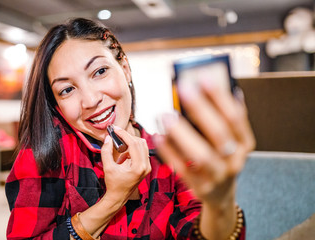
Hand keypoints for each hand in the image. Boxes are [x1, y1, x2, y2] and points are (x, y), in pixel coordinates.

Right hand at [101, 126, 150, 202]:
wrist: (118, 197)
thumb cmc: (113, 184)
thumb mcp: (107, 167)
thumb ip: (106, 151)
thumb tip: (108, 138)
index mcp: (138, 167)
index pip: (134, 144)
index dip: (124, 134)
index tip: (116, 129)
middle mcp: (146, 166)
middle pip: (140, 142)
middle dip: (128, 137)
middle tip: (117, 135)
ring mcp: (147, 166)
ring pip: (142, 145)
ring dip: (130, 143)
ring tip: (119, 149)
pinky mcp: (146, 166)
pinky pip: (142, 151)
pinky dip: (132, 149)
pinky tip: (123, 157)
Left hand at [154, 79, 254, 206]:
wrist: (220, 193)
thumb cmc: (219, 156)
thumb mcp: (227, 140)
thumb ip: (218, 117)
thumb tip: (205, 86)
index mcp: (244, 143)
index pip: (235, 118)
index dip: (220, 98)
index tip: (203, 77)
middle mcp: (235, 160)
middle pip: (219, 134)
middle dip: (201, 109)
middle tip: (182, 89)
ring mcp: (218, 176)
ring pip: (202, 155)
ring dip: (182, 133)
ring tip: (165, 115)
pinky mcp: (200, 187)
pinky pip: (183, 169)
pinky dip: (170, 152)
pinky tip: (158, 136)